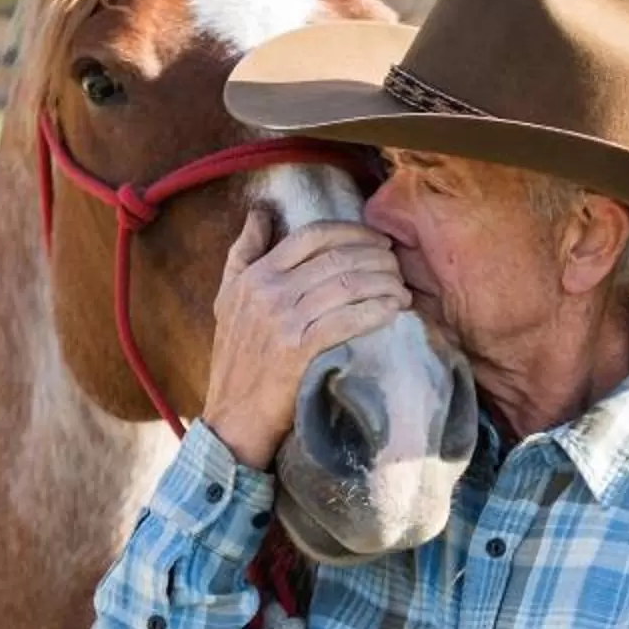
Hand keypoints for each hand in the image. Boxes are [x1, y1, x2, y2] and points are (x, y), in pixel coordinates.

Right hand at [201, 212, 408, 468]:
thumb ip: (243, 253)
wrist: (233, 415)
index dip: (352, 232)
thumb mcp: (226, 297)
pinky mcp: (298, 351)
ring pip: (345, 286)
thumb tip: (259, 213)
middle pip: (336, 258)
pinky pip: (346, 320)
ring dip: (383, 283)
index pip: (312, 235)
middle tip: (397, 266)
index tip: (378, 241)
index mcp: (255, 274)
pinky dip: (375, 311)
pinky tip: (394, 310)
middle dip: (376, 258)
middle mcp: (268, 291)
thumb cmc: (235, 357)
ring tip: (402, 289)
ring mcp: (283, 321)